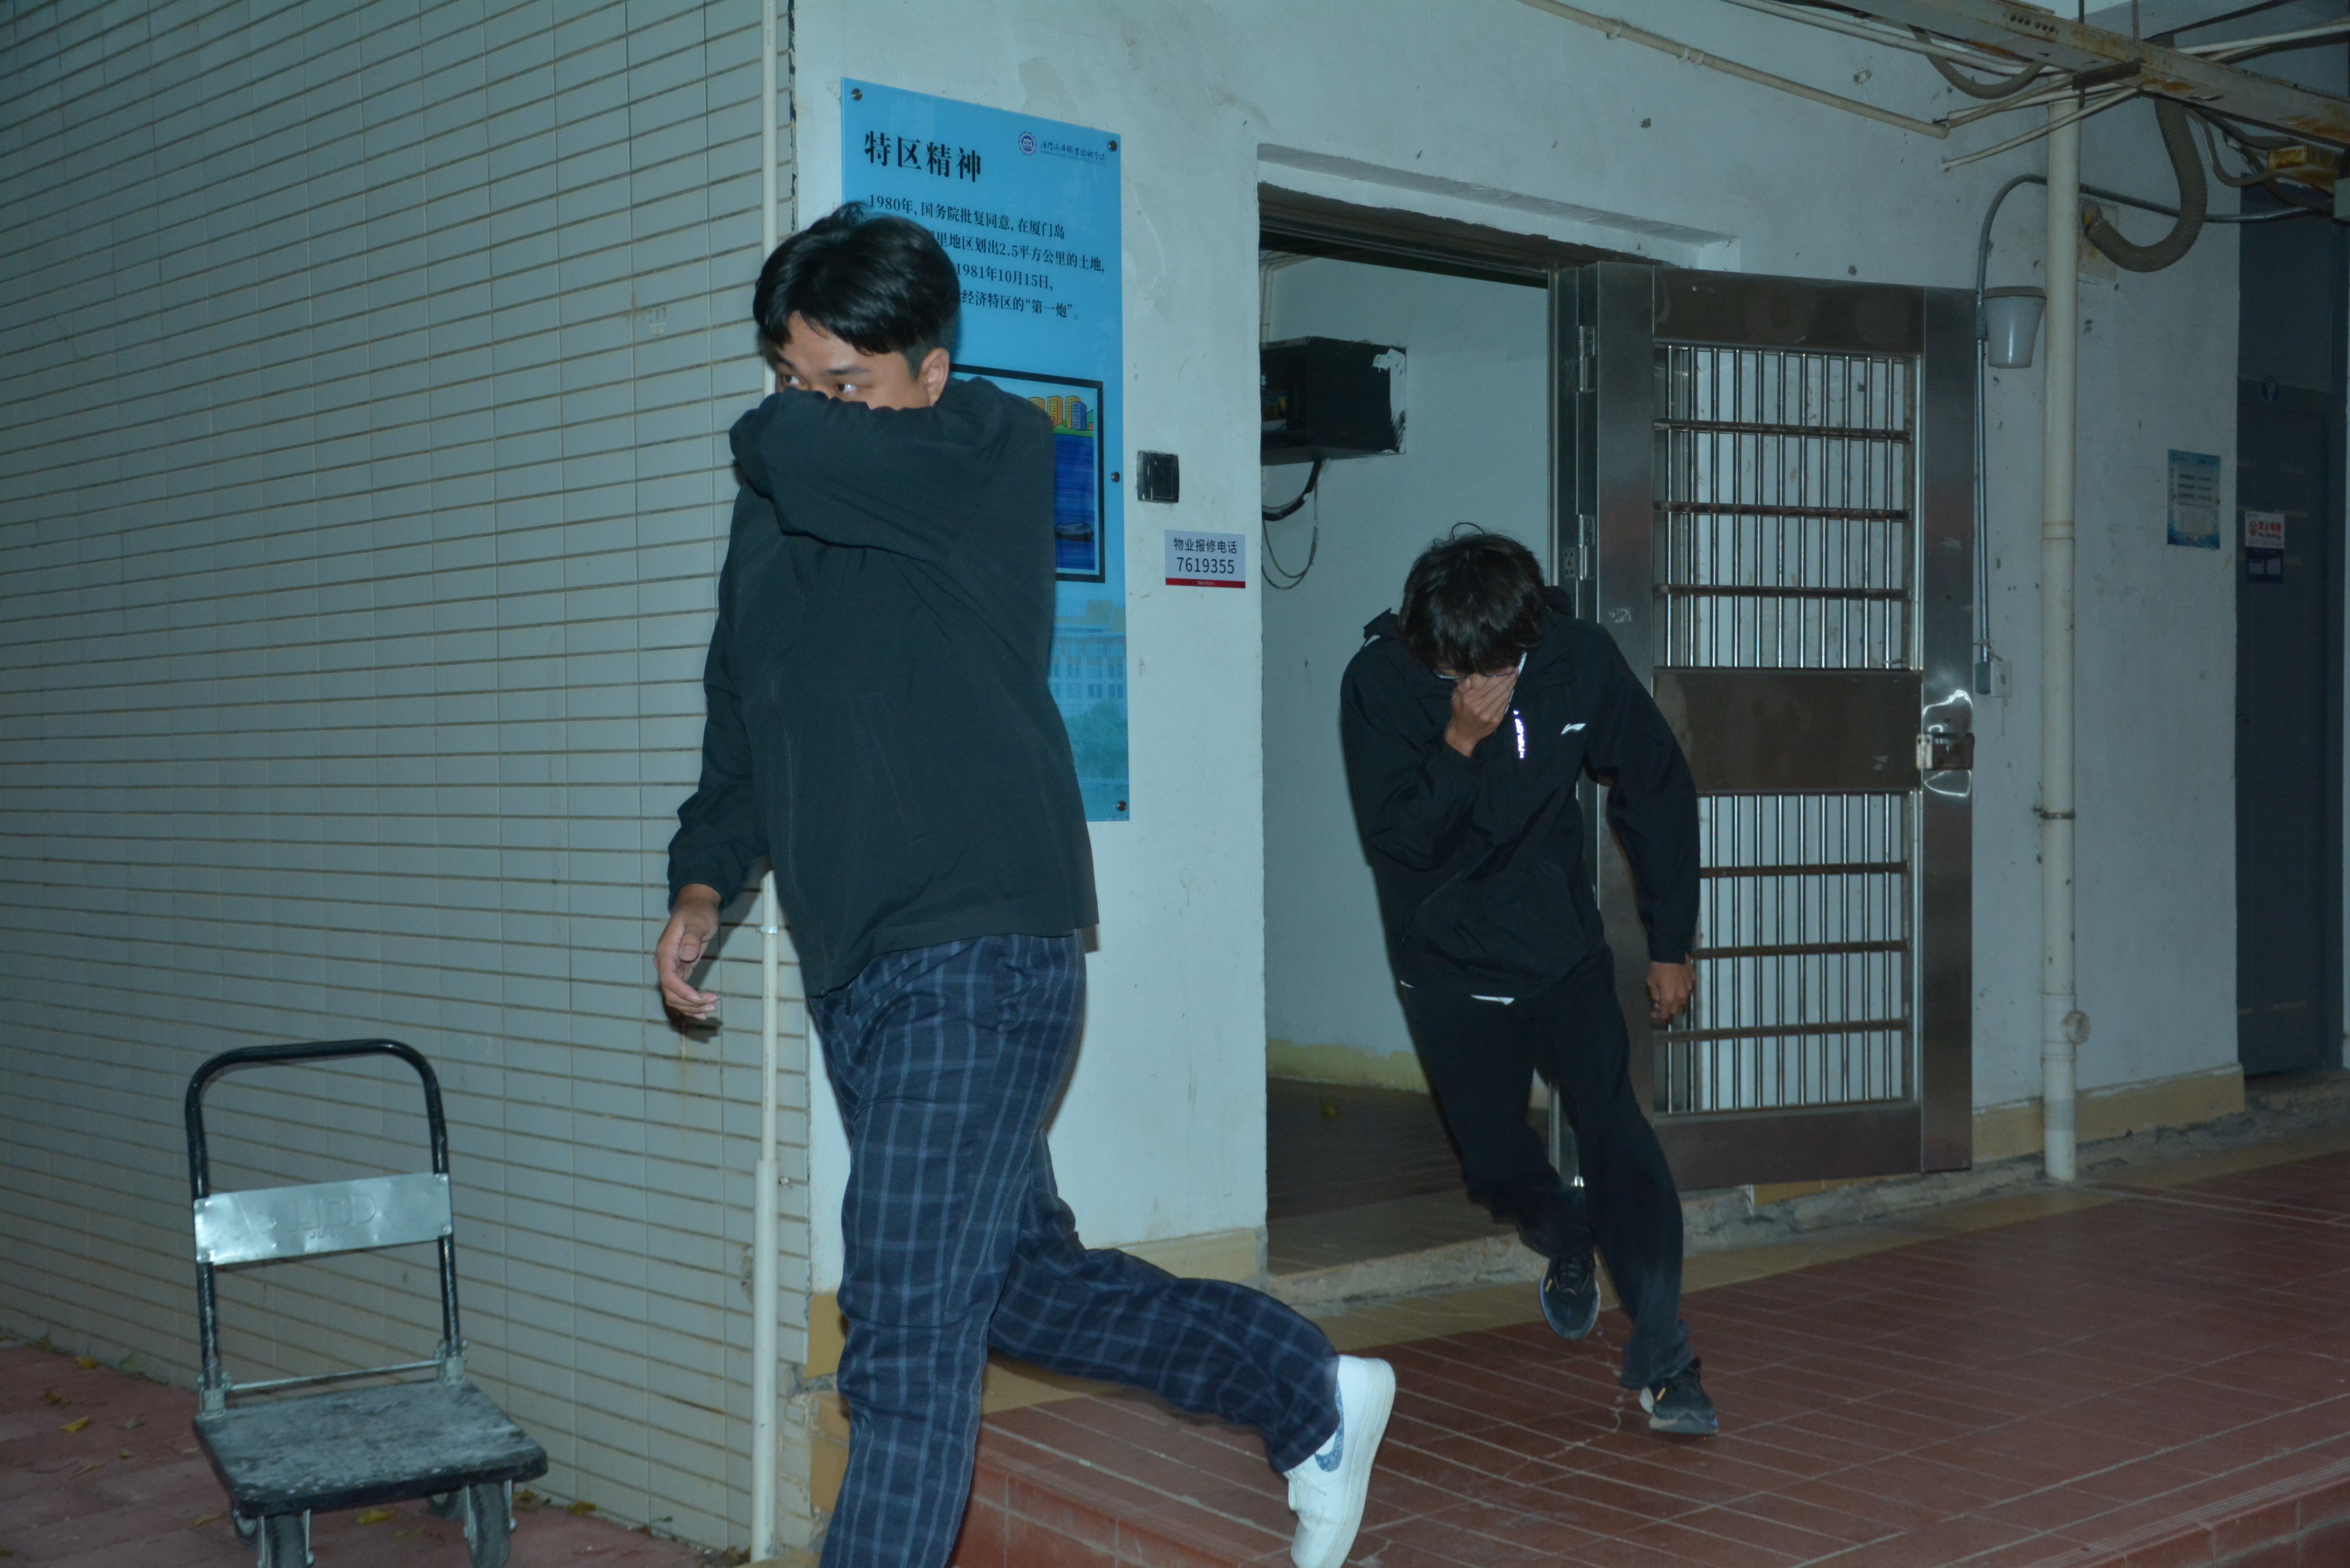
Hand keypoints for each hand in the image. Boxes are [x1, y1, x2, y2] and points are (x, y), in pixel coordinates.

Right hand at [657, 885, 724, 1020]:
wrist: (696, 907)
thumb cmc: (698, 912)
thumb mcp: (698, 921)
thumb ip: (692, 937)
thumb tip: (686, 955)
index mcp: (665, 950)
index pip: (667, 977)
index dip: (681, 991)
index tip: (699, 998)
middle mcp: (664, 962)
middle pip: (670, 992)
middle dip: (690, 1002)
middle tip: (713, 1004)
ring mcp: (671, 968)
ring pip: (674, 997)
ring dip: (691, 1007)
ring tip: (712, 1008)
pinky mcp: (680, 972)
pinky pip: (681, 993)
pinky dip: (691, 1004)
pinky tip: (704, 1011)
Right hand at [1443, 670, 1518, 756]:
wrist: (1463, 734)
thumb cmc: (1459, 711)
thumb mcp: (1455, 696)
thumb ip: (1464, 684)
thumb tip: (1476, 673)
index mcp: (1468, 698)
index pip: (1485, 681)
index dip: (1497, 672)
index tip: (1504, 665)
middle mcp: (1479, 706)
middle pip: (1497, 687)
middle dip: (1507, 676)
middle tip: (1513, 667)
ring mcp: (1489, 714)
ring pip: (1503, 694)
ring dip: (1511, 683)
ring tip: (1515, 674)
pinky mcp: (1496, 720)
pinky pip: (1505, 703)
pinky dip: (1509, 693)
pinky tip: (1511, 686)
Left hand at [1648, 961, 1694, 1023]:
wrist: (1671, 952)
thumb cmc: (1658, 967)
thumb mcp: (1651, 982)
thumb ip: (1655, 995)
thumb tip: (1659, 1002)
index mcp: (1670, 998)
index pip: (1666, 1014)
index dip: (1659, 1016)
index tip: (1654, 1013)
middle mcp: (1682, 996)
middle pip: (1676, 1009)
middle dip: (1667, 1009)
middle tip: (1659, 1002)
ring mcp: (1689, 987)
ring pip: (1683, 1001)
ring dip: (1675, 1001)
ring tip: (1668, 994)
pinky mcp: (1693, 979)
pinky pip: (1687, 990)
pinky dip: (1681, 991)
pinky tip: (1676, 985)